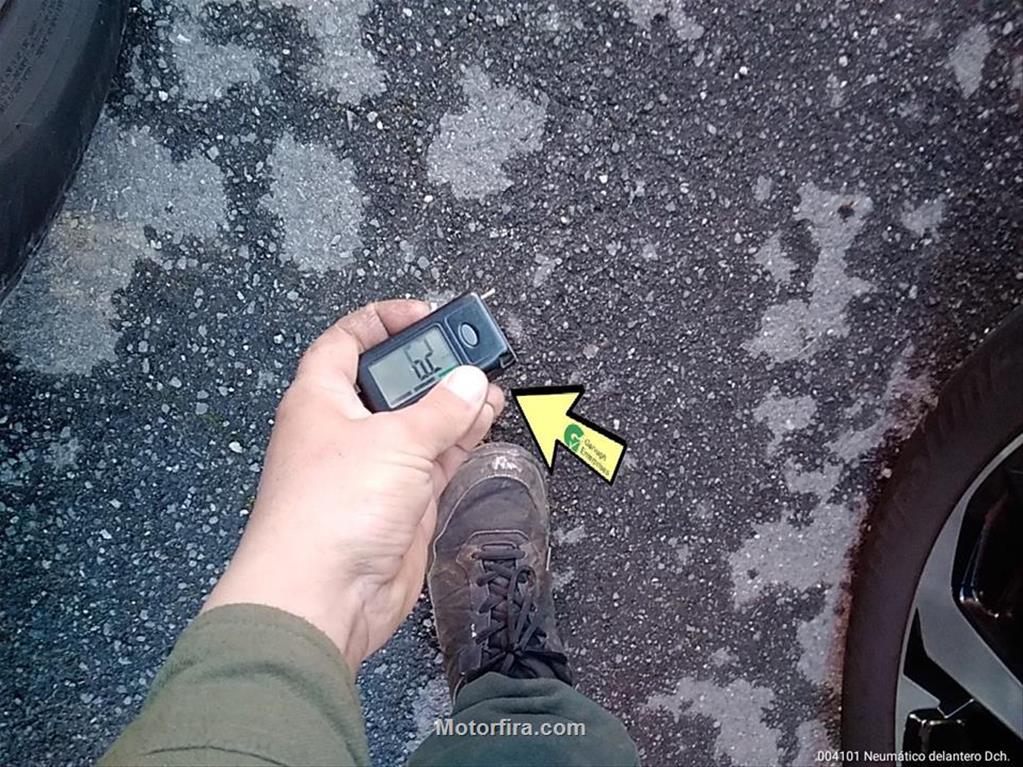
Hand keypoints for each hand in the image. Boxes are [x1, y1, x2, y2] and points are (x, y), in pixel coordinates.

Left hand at [201, 300, 504, 670]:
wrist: (325, 597)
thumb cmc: (333, 510)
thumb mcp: (394, 442)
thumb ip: (440, 409)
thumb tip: (470, 381)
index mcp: (321, 399)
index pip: (346, 342)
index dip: (382, 321)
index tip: (425, 315)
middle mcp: (345, 430)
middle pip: (390, 382)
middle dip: (430, 365)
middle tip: (471, 351)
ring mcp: (374, 467)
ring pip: (420, 421)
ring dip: (454, 402)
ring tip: (491, 382)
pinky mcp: (401, 501)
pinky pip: (435, 459)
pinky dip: (460, 439)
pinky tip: (485, 419)